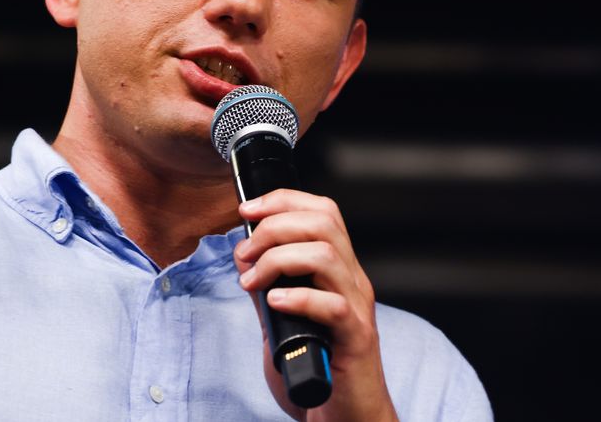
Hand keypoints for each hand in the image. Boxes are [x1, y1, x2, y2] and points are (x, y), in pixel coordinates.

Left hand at [234, 189, 397, 421]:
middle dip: (274, 226)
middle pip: (324, 222)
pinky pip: (333, 306)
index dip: (282, 200)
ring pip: (326, 255)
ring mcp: (357, 308)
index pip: (322, 211)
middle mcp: (352, 281)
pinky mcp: (356, 339)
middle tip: (245, 254)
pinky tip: (275, 303)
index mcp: (337, 270)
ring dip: (278, 260)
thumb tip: (243, 252)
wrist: (345, 416)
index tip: (246, 210)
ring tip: (253, 281)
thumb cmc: (315, 365)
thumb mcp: (282, 316)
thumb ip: (267, 284)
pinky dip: (298, 297)